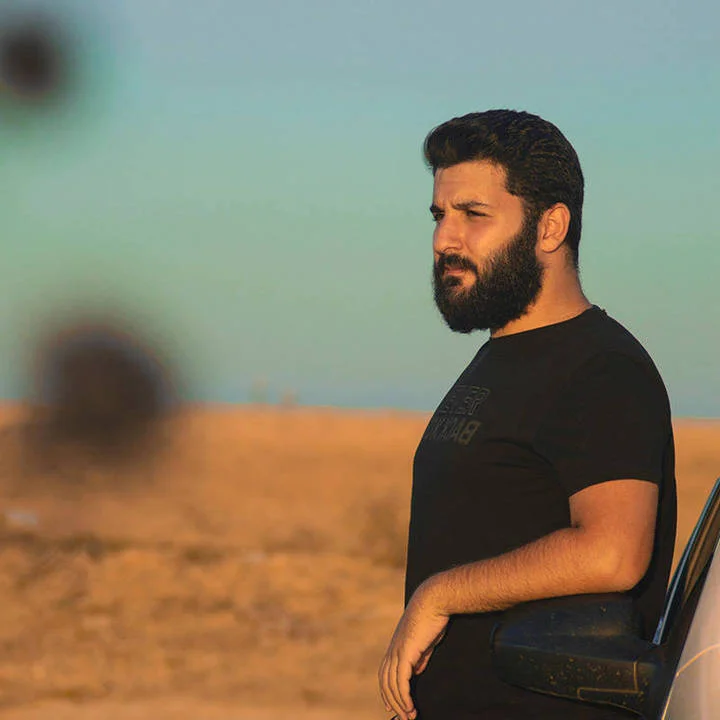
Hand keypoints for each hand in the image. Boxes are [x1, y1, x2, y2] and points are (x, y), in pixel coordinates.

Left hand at [379, 582, 448, 719]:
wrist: (433, 601)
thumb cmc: (432, 619)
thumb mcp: (424, 642)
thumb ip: (418, 657)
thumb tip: (416, 671)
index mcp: (395, 646)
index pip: (385, 673)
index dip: (387, 690)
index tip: (391, 706)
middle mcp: (392, 649)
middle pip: (385, 682)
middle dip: (393, 701)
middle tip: (403, 717)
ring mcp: (397, 651)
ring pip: (392, 684)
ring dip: (400, 703)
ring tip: (409, 716)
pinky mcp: (405, 652)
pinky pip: (401, 680)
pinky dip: (403, 696)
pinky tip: (409, 706)